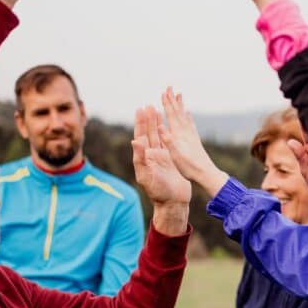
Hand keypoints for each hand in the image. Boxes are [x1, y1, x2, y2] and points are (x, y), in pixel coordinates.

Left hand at [133, 106, 191, 235]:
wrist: (174, 202)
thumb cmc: (159, 193)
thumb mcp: (147, 176)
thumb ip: (141, 159)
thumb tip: (134, 141)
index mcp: (144, 159)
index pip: (140, 137)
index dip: (140, 123)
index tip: (140, 110)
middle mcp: (151, 156)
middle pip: (149, 134)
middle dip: (148, 120)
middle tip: (148, 105)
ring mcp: (161, 158)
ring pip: (158, 137)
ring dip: (156, 124)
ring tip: (156, 111)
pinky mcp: (171, 161)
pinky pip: (168, 144)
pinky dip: (166, 134)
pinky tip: (167, 127)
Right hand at [158, 88, 229, 196]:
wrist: (205, 173)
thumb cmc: (189, 167)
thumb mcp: (175, 155)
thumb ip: (168, 140)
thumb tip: (160, 126)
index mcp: (179, 134)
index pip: (171, 115)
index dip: (167, 103)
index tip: (163, 92)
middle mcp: (186, 132)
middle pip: (178, 112)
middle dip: (173, 100)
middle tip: (170, 87)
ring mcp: (191, 135)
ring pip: (184, 116)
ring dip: (180, 105)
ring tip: (179, 95)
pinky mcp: (195, 140)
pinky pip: (190, 124)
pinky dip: (188, 117)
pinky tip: (188, 114)